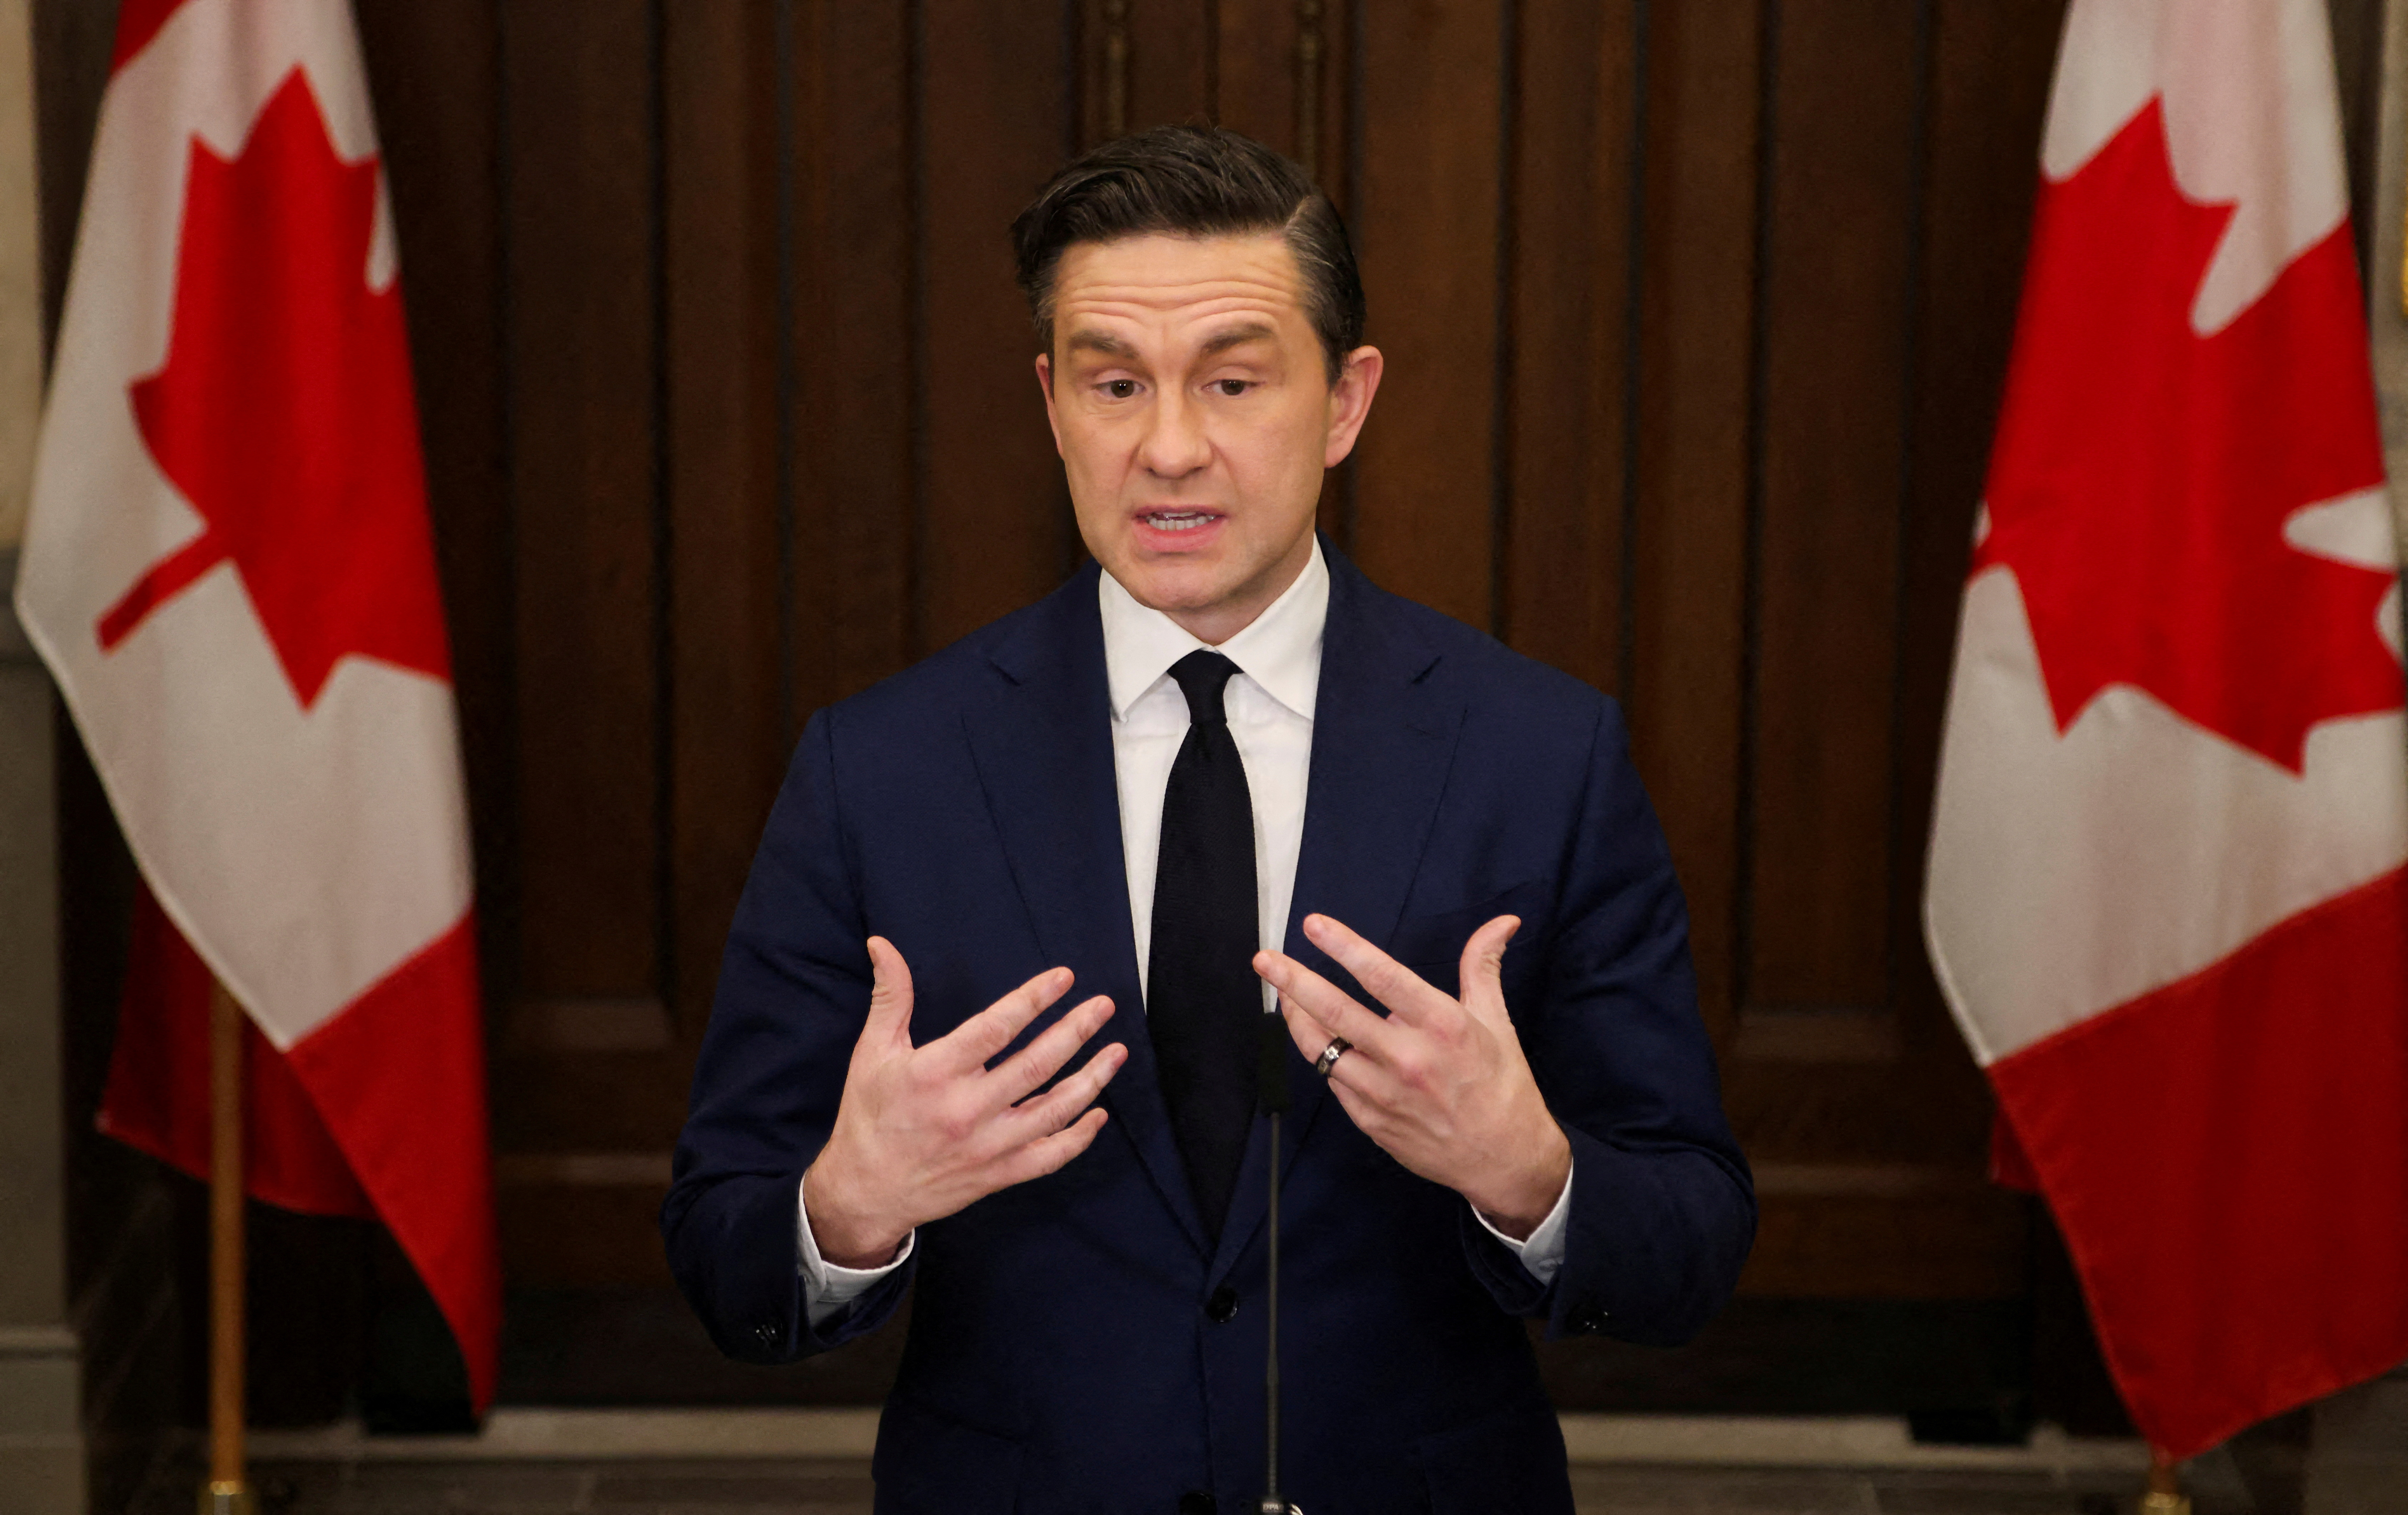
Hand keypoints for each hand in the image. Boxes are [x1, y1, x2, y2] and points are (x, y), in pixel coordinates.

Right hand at [802, 937, 1127, 1267]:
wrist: (864, 1192)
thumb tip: (882, 945)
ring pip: (1052, 1112)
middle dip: (1075, 1032)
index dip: (1033, 999)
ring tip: (1117, 1052)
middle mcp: (965, 1110)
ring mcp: (986, 1146)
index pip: (995, 1028)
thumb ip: (890, 997)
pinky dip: (1079, 1138)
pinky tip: (1099, 1114)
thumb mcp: (872, 1052)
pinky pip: (1048, 1158)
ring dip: (1090, 1081)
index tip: (1064, 978)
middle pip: (1035, 1066)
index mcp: (934, 1073)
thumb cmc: (869, 1115)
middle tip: (1104, 1006)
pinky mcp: (997, 1175)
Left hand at [1254, 913, 1569, 1237]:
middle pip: (1337, 1013)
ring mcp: (1384, 1094)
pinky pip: (1334, 1082)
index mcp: (1443, 1027)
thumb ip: (1483, 966)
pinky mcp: (1371, 1121)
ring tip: (1282, 994)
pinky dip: (1321, 1056)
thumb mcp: (1496, 1021)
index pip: (1383, 977)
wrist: (1505, 1160)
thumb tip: (1503, 921)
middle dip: (1294, 982)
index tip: (1313, 926)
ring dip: (1297, 1019)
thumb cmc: (1502, 1085)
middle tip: (1265, 959)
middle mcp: (1408, 1059)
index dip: (1345, 948)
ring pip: (1323, 1051)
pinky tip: (1314, 1037)